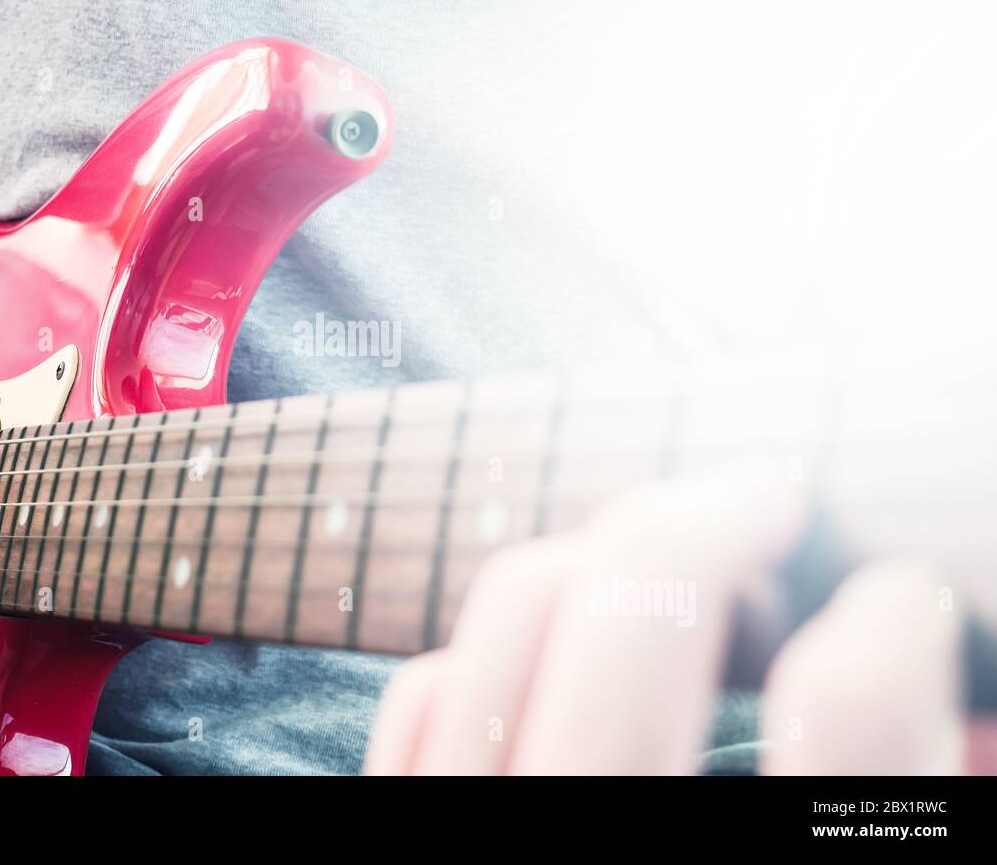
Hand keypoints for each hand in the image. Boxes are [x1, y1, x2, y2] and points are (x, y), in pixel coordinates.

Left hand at [366, 466, 982, 773]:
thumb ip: (915, 788)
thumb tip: (987, 703)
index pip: (847, 712)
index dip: (895, 626)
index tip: (898, 594)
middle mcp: (578, 846)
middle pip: (635, 615)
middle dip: (712, 518)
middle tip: (764, 496)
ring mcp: (464, 833)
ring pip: (512, 613)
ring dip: (601, 555)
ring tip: (661, 555)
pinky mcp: (389, 824)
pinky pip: (423, 690)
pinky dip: (493, 644)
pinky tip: (556, 646)